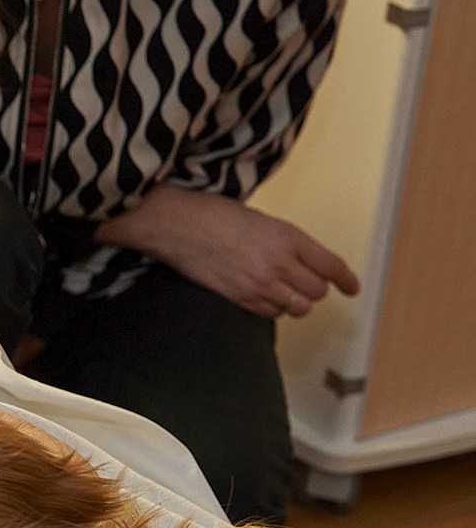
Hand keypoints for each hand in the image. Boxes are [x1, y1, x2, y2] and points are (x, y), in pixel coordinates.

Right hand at [95, 185, 358, 318]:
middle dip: (314, 289)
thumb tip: (300, 261)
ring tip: (284, 292)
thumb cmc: (211, 213)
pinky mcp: (239, 297)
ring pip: (298, 307)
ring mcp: (259, 283)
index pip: (332, 266)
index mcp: (288, 237)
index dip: (346, 280)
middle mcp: (279, 263)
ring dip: (295, 302)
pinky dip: (273, 309)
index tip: (351, 288)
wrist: (175, 224)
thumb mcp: (260, 219)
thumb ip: (285, 241)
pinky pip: (271, 314)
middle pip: (317, 291)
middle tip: (305, 283)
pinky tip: (263, 296)